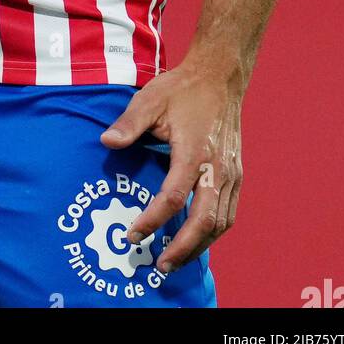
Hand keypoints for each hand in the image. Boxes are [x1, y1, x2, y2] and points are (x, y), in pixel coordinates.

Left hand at [99, 57, 244, 272]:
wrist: (219, 78)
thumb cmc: (182, 89)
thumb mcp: (150, 99)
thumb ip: (129, 123)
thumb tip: (107, 142)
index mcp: (195, 151)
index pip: (174, 196)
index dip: (153, 219)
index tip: (134, 234)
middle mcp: (218, 167)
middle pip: (205, 220)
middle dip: (182, 248)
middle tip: (160, 266)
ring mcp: (231, 172)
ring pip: (221, 222)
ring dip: (200, 246)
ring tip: (176, 259)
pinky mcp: (236, 174)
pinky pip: (228, 212)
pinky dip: (213, 231)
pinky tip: (196, 239)